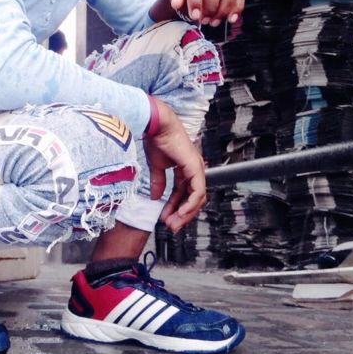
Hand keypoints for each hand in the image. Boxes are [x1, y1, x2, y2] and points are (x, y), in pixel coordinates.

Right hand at [143, 98, 205, 231]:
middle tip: (172, 226)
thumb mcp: (156, 166)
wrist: (156, 126)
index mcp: (185, 169)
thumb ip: (158, 182)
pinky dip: (190, 204)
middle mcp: (194, 169)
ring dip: (185, 212)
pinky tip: (181, 212)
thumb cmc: (156, 140)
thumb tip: (155, 197)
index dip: (175, 207)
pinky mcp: (195, 168)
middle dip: (182, 214)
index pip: (184, 193)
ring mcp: (197, 168)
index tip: (166, 218)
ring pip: (197, 198)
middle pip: (192, 198)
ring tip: (174, 223)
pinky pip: (197, 192)